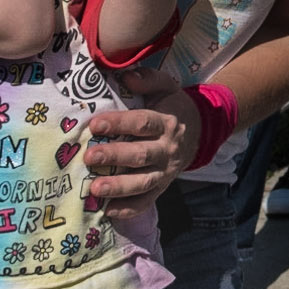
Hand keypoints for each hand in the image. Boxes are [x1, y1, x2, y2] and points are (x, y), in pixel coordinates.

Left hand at [83, 71, 197, 218]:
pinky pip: (147, 202)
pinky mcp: (162, 187)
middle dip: (114, 157)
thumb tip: (126, 77)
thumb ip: (148, 80)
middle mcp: (167, 149)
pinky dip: (128, 209)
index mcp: (167, 122)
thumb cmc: (173, 107)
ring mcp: (165, 171)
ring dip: (119, 187)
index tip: (95, 124)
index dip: (119, 124)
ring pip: (143, 182)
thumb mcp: (166, 88)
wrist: (199, 132)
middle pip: (140, 155)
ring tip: (95, 189)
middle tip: (89, 157)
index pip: (143, 123)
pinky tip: (107, 211)